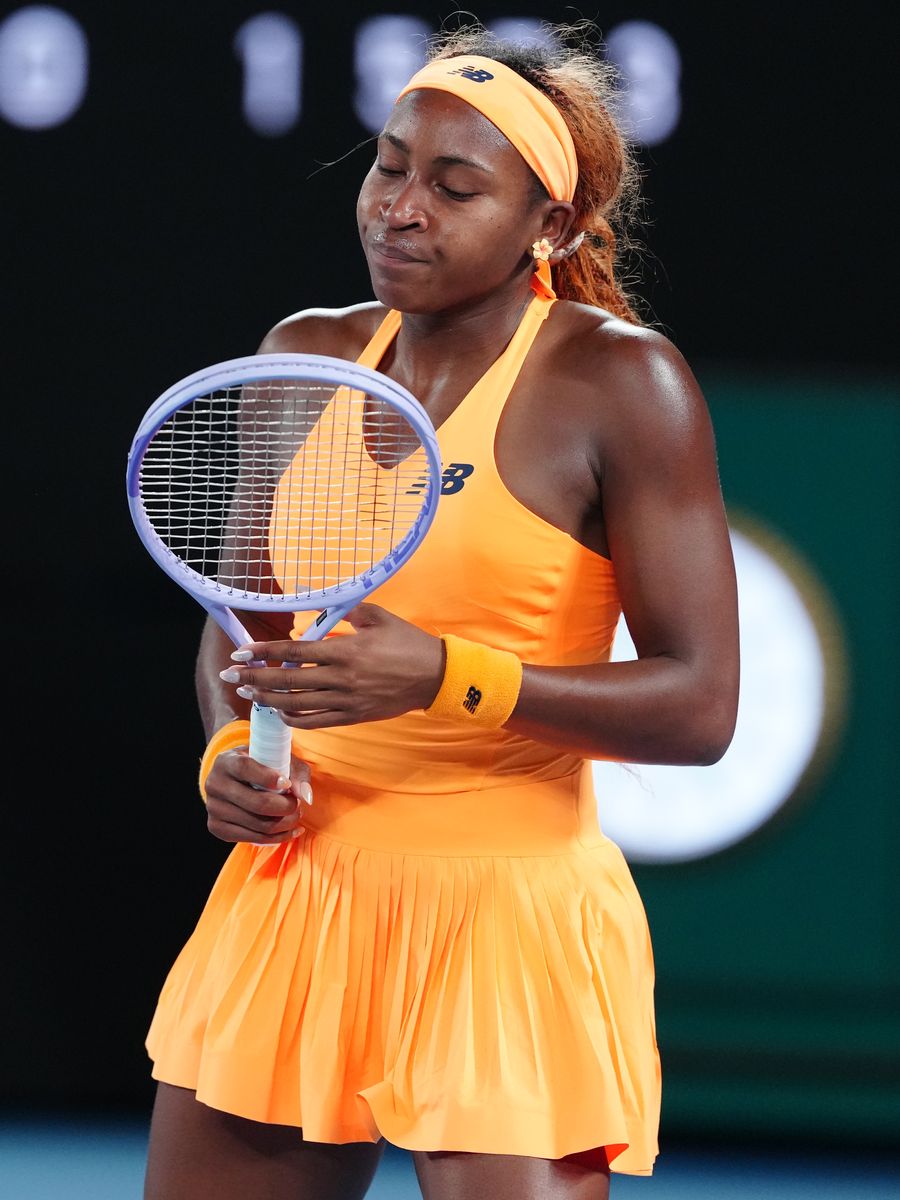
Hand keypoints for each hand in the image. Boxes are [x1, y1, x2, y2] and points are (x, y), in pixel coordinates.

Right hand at [204, 745, 311, 844]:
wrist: (237, 779)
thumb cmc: (263, 765)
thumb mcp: (279, 759)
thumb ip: (295, 773)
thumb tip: (306, 797)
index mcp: (226, 761)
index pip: (245, 769)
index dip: (268, 778)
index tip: (287, 785)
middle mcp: (214, 784)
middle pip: (256, 803)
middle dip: (286, 807)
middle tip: (298, 804)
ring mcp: (213, 808)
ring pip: (258, 824)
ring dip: (285, 823)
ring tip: (296, 815)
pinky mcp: (217, 828)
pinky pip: (253, 839)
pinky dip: (277, 838)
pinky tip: (291, 831)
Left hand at [218, 603, 443, 729]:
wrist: (436, 676)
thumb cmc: (408, 643)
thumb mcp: (378, 617)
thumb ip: (346, 613)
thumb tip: (317, 613)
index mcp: (345, 651)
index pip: (294, 653)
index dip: (264, 653)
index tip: (242, 652)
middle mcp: (342, 678)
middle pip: (287, 681)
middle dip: (254, 677)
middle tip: (231, 674)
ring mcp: (347, 701)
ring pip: (297, 704)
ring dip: (268, 699)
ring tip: (249, 692)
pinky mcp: (353, 716)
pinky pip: (315, 721)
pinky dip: (293, 717)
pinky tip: (280, 710)